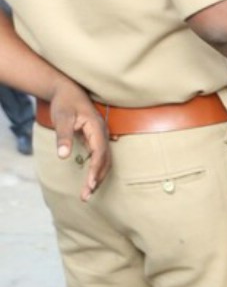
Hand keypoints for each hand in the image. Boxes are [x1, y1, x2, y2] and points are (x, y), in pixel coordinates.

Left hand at [48, 80, 110, 199]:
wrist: (67, 90)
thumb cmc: (65, 103)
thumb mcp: (62, 118)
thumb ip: (63, 136)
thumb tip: (63, 156)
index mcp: (97, 128)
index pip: (99, 153)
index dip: (95, 170)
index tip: (89, 184)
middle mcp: (102, 134)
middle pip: (105, 161)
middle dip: (97, 179)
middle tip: (86, 196)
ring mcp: (101, 137)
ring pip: (104, 161)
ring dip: (97, 178)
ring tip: (87, 193)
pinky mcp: (96, 140)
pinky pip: (100, 158)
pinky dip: (96, 171)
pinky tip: (89, 181)